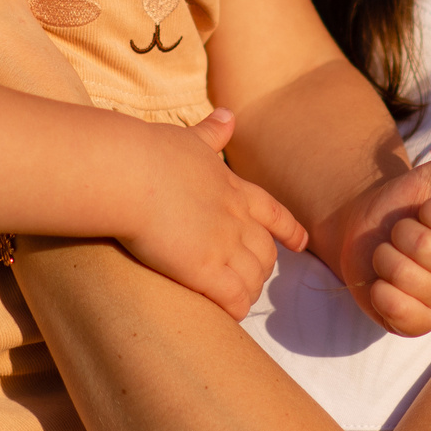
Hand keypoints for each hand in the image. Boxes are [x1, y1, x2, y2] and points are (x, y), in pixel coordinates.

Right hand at [111, 110, 309, 320]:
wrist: (131, 173)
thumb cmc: (151, 153)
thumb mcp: (190, 138)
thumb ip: (211, 133)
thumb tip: (227, 114)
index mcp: (234, 189)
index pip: (273, 213)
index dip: (289, 230)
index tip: (299, 243)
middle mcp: (236, 219)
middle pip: (266, 252)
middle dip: (263, 268)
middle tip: (252, 279)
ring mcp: (223, 246)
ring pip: (253, 277)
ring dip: (249, 290)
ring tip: (239, 300)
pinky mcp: (204, 270)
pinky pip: (234, 298)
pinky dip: (236, 308)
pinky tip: (230, 315)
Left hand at [326, 119, 430, 336]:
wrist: (365, 231)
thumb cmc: (405, 205)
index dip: (430, 211)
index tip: (426, 210)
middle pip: (425, 249)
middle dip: (400, 235)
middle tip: (402, 235)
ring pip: (405, 277)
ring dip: (385, 260)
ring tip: (392, 257)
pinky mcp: (419, 325)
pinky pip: (395, 308)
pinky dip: (379, 291)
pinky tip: (384, 284)